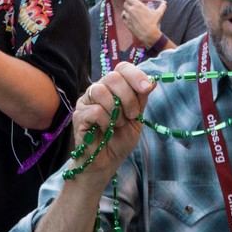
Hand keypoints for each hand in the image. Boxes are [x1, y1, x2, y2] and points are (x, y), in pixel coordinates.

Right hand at [70, 62, 155, 177]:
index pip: (122, 68)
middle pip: (112, 77)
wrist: (107, 162)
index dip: (135, 75)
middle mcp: (98, 90)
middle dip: (128, 96)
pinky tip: (107, 130)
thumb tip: (152, 80)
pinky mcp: (79, 116)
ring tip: (118, 125)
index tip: (147, 88)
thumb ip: (141, 100)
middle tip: (132, 115)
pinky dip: (106, 121)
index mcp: (113, 88)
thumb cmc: (119, 140)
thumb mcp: (137, 119)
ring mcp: (86, 102)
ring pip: (101, 90)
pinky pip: (94, 110)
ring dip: (116, 110)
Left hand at [121, 0, 165, 47]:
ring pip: (123, 12)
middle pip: (125, 4)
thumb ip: (162, 7)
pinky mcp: (127, 24)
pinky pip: (123, 19)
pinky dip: (125, 18)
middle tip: (130, 5)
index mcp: (137, 5)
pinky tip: (128, 19)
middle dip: (127, 4)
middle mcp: (131, 10)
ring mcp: (128, 18)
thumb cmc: (153, 23)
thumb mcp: (159, 13)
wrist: (149, 35)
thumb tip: (164, 3)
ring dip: (126, 11)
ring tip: (130, 13)